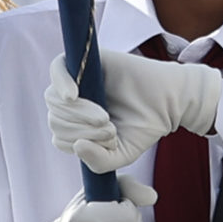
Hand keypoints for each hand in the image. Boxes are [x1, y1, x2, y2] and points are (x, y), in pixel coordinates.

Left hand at [46, 50, 221, 172]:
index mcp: (78, 123)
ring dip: (77, 114)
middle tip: (110, 130)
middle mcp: (75, 101)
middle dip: (80, 130)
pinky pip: (58, 67)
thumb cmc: (143, 127)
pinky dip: (61, 83)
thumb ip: (98, 162)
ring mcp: (79, 79)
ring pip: (54, 99)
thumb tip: (77, 146)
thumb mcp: (120, 155)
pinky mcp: (88, 59)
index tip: (109, 141)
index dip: (79, 143)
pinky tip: (73, 96)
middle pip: (54, 118)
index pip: (60, 136)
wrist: (168, 102)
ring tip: (105, 119)